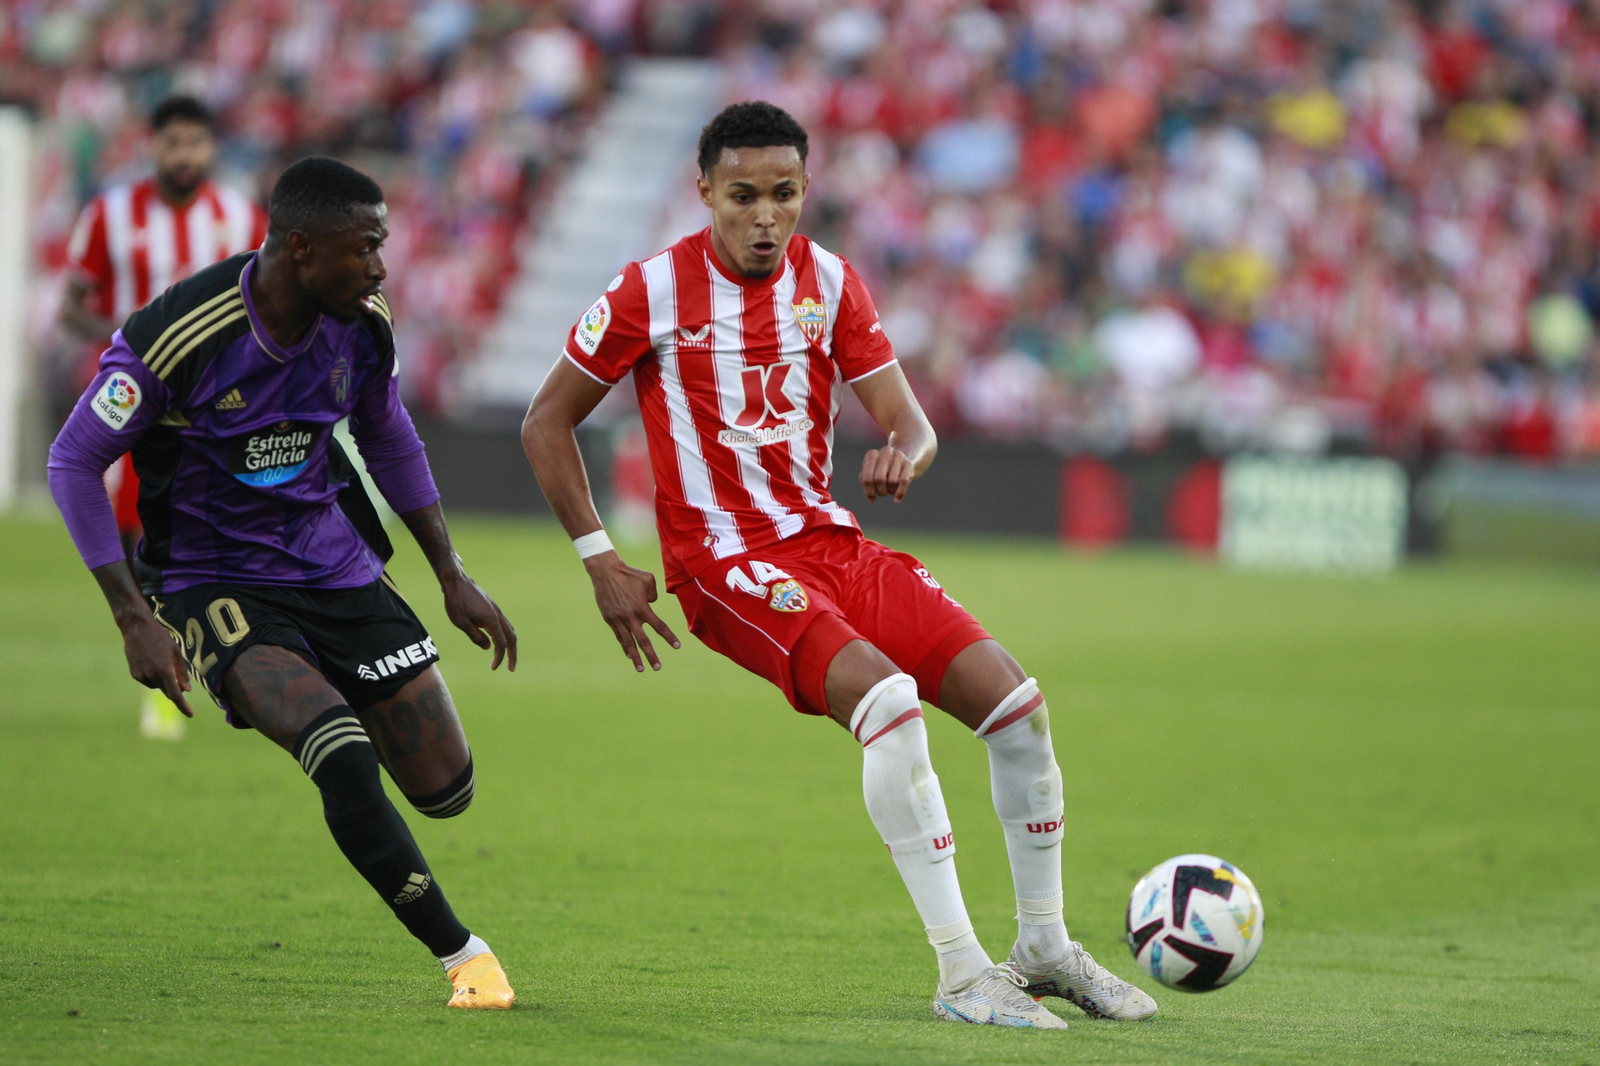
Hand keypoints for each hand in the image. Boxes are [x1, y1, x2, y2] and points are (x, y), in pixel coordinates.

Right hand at [121, 614, 193, 716]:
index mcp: (164, 670)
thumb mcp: (176, 653)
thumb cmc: (160, 638)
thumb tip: (187, 690)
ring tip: (161, 661)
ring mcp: (141, 676)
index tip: (190, 714)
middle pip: (167, 690)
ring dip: (163, 681)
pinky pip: (148, 682)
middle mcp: (151, 675)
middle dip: (175, 687)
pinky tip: (152, 662)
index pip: (175, 694)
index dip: (183, 705)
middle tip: (178, 676)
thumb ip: (182, 673)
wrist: (136, 629)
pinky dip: (154, 677)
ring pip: (158, 686)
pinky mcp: (134, 674)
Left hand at [440, 569, 517, 670]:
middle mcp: (498, 615)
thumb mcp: (462, 623)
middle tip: (511, 668)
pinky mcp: (492, 608)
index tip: (493, 668)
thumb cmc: (456, 602)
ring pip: (510, 630)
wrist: (456, 581)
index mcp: (492, 621)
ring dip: (511, 644)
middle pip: (512, 638)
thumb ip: (476, 637)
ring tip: (508, 656)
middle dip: (513, 654)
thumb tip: (488, 647)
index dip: (499, 658)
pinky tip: (498, 640)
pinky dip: (506, 635)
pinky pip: (505, 624)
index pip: (501, 644)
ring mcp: (497, 610)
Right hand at [585, 552, 680, 671]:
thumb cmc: (630, 574)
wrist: (605, 572)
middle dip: (651, 655)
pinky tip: (629, 655)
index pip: (659, 626)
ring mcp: (618, 619)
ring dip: (635, 657)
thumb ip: (654, 595)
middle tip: (658, 668)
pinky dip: (625, 646)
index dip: (669, 637)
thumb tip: (651, 605)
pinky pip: (619, 636)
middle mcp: (630, 616)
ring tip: (641, 669)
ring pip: (629, 643)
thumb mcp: (648, 580)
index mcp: (642, 607)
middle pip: (643, 640)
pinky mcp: (609, 619)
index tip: (677, 646)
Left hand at [860, 445, 914, 501]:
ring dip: (890, 491)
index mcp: (872, 455)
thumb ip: (866, 482)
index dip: (869, 491)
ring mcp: (898, 456)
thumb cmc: (882, 470)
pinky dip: (900, 493)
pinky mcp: (909, 463)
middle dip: (880, 491)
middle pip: (879, 479)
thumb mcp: (871, 473)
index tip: (872, 499)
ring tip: (890, 490)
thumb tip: (871, 497)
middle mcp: (885, 452)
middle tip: (882, 493)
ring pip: (892, 481)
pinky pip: (904, 481)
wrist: (902, 461)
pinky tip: (897, 499)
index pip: (867, 478)